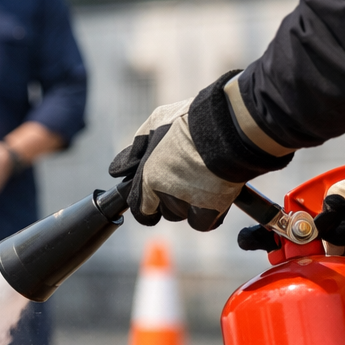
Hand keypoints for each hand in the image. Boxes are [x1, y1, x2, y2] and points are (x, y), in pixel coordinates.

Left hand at [108, 87, 243, 230]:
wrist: (227, 126)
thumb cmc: (191, 121)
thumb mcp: (154, 123)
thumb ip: (135, 150)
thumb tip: (117, 169)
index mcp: (148, 176)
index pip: (140, 208)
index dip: (148, 206)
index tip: (156, 202)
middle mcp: (164, 193)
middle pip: (166, 211)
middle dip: (175, 200)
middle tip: (190, 178)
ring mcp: (187, 203)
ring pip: (184, 215)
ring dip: (192, 205)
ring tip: (205, 180)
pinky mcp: (209, 209)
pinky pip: (203, 223)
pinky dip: (208, 215)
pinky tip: (214, 197)